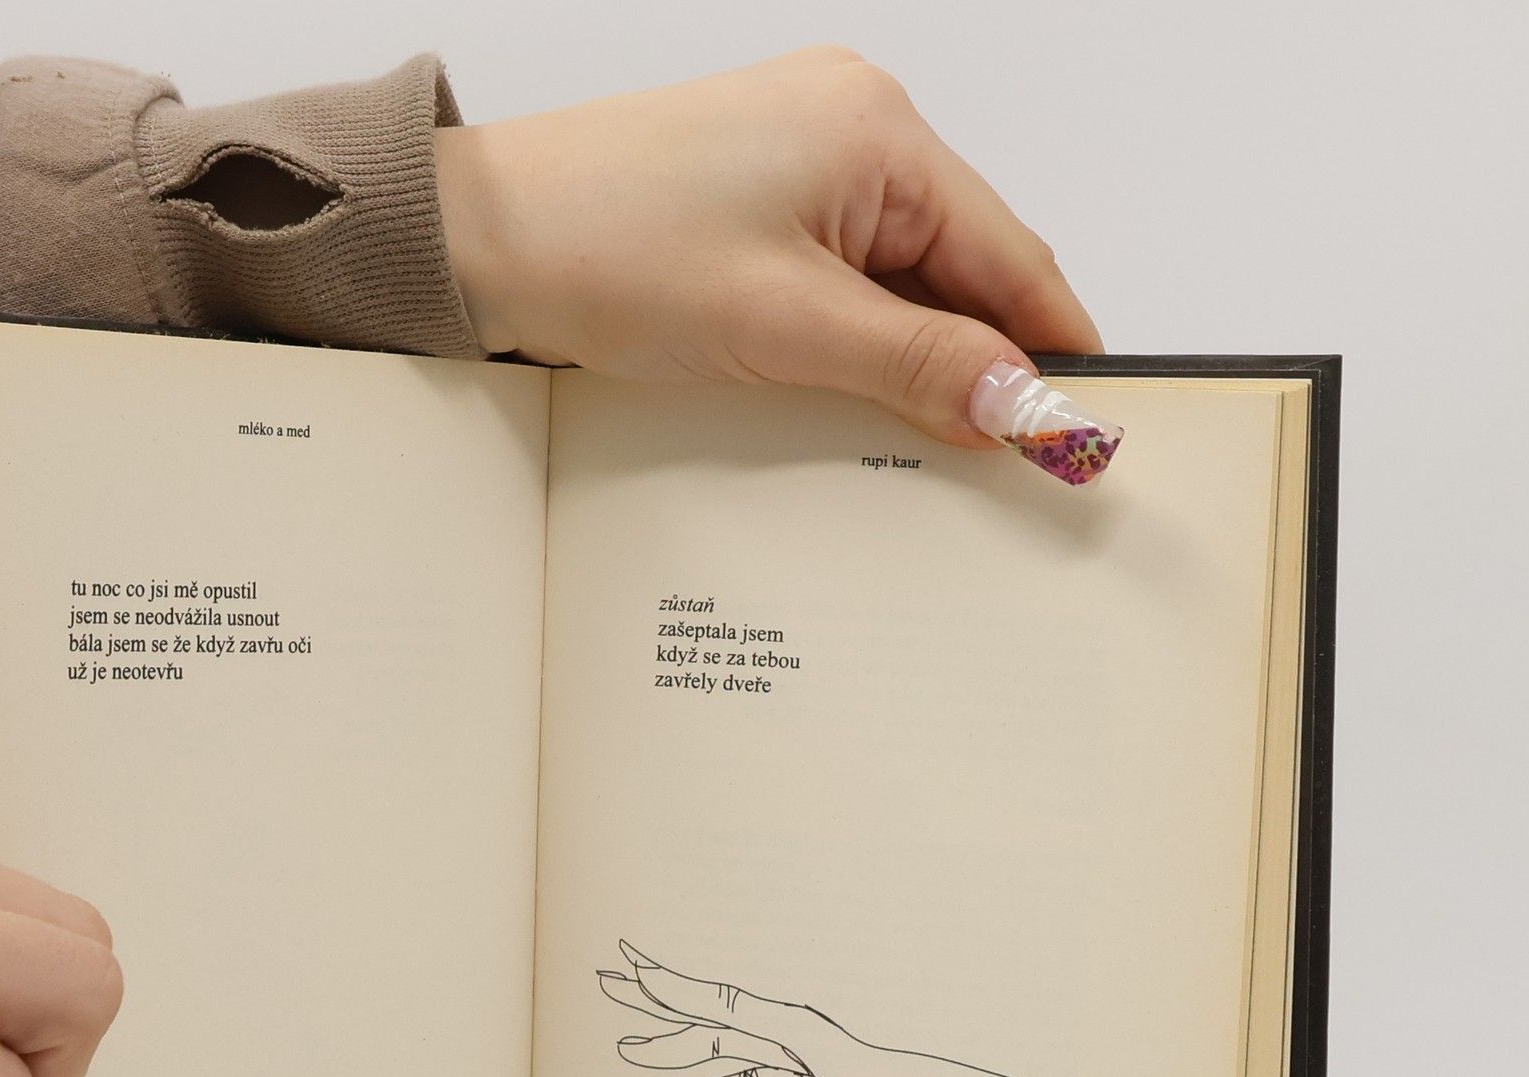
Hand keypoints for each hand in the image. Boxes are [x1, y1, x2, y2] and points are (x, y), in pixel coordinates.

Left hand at [436, 46, 1101, 447]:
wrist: (482, 237)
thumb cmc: (608, 249)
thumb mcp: (785, 325)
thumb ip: (917, 363)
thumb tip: (1024, 402)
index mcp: (880, 133)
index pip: (1010, 256)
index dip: (1050, 350)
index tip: (1081, 429)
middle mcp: (854, 125)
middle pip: (961, 265)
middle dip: (977, 362)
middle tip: (1000, 463)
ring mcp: (804, 156)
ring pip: (901, 276)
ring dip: (912, 356)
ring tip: (916, 442)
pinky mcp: (760, 195)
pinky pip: (845, 272)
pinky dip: (858, 336)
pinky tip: (850, 396)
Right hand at [599, 942, 1229, 1076]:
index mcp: (839, 1056)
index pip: (744, 1014)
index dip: (681, 992)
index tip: (632, 967)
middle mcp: (836, 1053)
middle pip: (735, 1024)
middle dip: (669, 1010)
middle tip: (608, 987)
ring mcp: (847, 1073)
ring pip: (752, 1056)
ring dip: (695, 1056)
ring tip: (634, 1060)